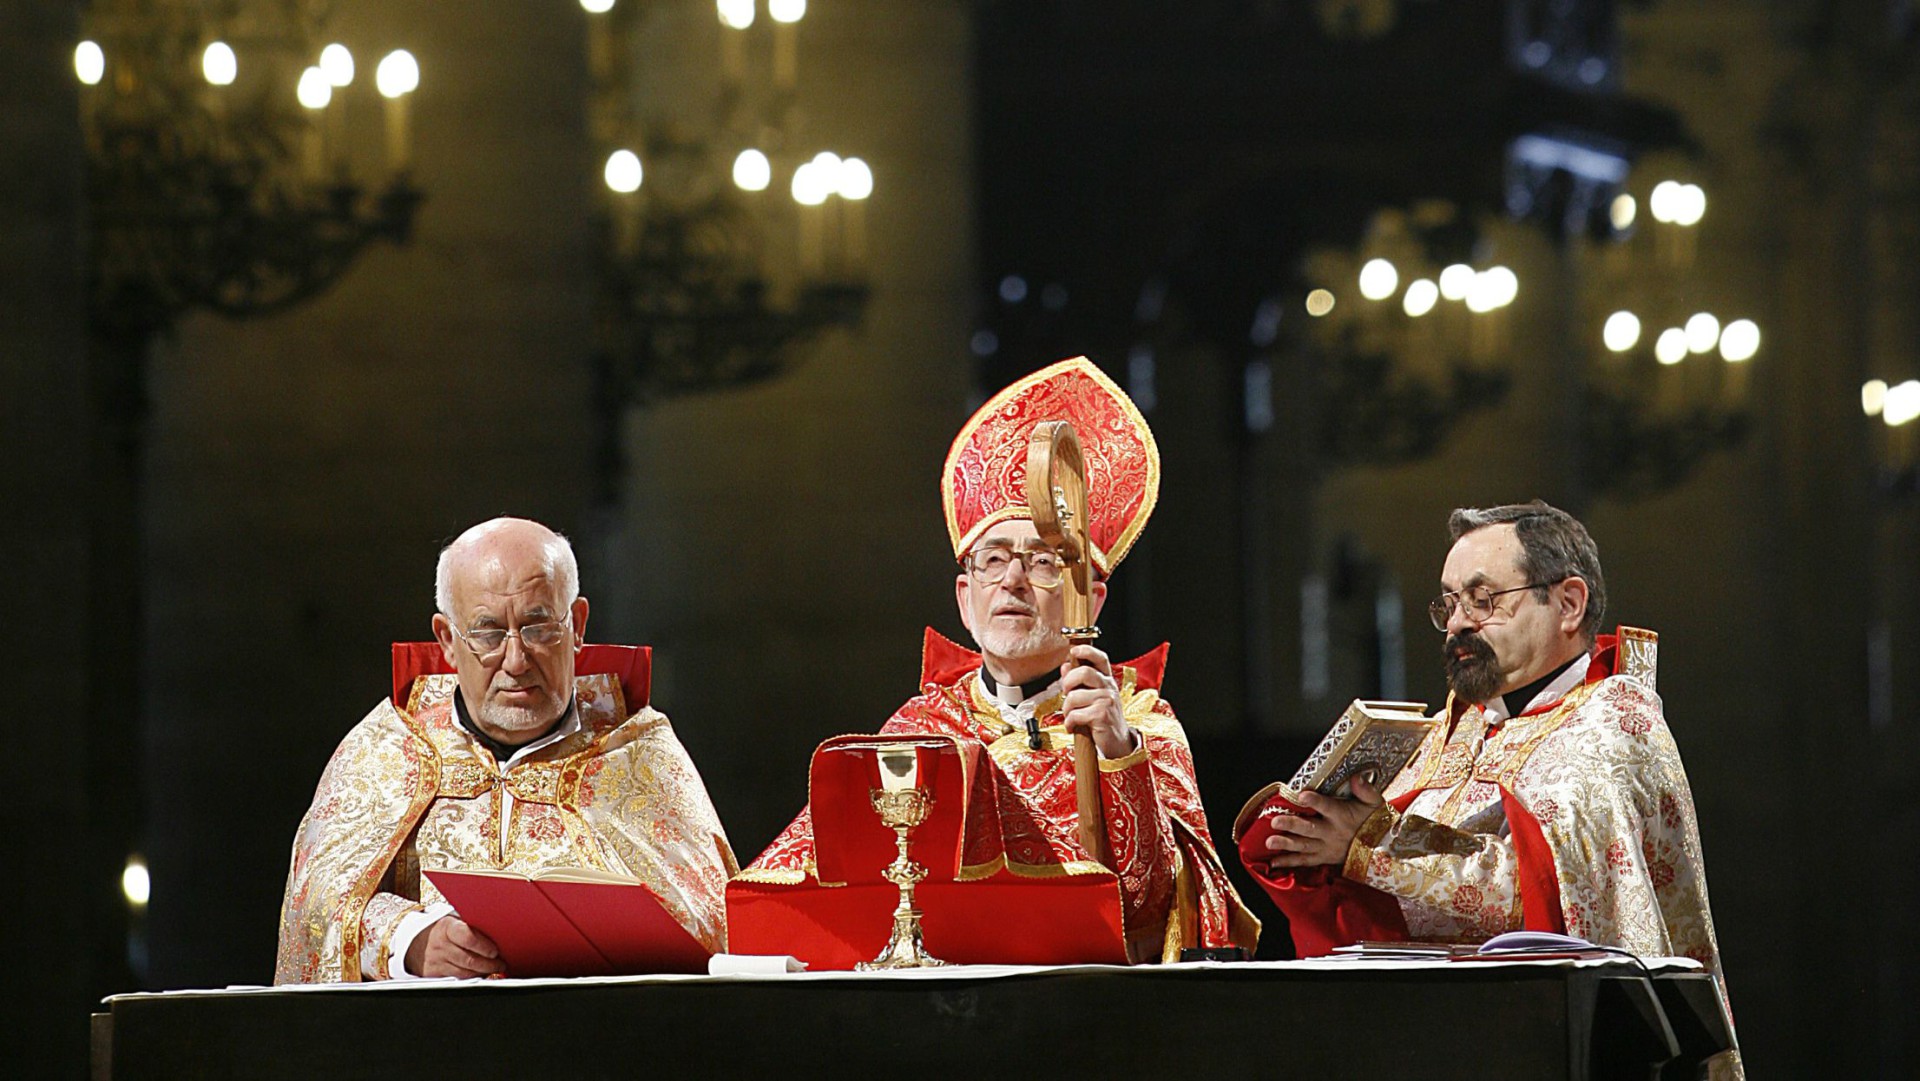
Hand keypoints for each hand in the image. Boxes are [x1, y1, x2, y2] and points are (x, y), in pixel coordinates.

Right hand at [405, 916, 506, 978]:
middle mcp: (440, 945)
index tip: (496, 951)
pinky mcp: (434, 974)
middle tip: (501, 963)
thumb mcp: (454, 921)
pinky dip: (472, 977)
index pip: (468, 937)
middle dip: (489, 964)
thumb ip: (470, 924)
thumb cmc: (444, 931)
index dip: (484, 946)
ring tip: (495, 968)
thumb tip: (497, 927)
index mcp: (447, 927)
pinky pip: (457, 978)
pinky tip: (480, 973)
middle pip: (469, 959)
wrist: (416, 943)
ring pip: (464, 972)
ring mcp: (436, 961)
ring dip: (483, 972)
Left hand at [1059, 644, 1135, 759]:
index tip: (1073, 651)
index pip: (1100, 658)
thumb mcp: (1092, 697)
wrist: (1117, 743)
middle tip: (1066, 693)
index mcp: (1106, 680)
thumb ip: (1079, 681)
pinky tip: (1073, 727)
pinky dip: (1069, 723)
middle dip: (1068, 683)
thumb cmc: (1102, 718)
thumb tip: (1065, 666)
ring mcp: (1107, 700)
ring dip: (1066, 709)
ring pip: (1074, 696)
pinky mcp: (1102, 715)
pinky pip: (1075, 714)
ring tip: (1070, 716)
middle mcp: (1109, 687)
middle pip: (1084, 672)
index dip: (1086, 650)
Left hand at [1262, 776, 1385, 869]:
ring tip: (1269, 842)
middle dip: (1291, 825)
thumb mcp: (1375, 803)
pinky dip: (1289, 862)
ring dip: (1285, 844)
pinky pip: (1305, 861)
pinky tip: (1273, 862)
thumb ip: (1365, 789)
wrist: (1381, 848)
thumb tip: (1357, 777)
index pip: (1327, 807)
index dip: (1315, 801)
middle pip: (1309, 829)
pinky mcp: (1323, 858)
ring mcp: (1326, 847)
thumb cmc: (1375, 821)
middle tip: (1275, 821)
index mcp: (1342, 816)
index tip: (1301, 795)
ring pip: (1304, 846)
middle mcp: (1332, 833)